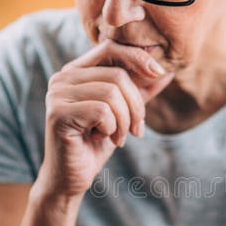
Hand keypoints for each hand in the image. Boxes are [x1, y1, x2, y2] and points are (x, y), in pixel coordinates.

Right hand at [38, 38, 174, 198]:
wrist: (71, 178)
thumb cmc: (95, 144)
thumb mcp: (124, 113)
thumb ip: (141, 91)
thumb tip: (168, 71)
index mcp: (76, 71)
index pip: (110, 48)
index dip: (138, 57)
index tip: (159, 74)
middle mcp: (62, 77)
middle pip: (117, 75)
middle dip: (136, 106)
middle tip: (135, 130)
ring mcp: (57, 94)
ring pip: (112, 94)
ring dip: (124, 121)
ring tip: (117, 137)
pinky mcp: (58, 113)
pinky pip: (102, 111)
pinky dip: (111, 129)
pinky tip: (100, 139)